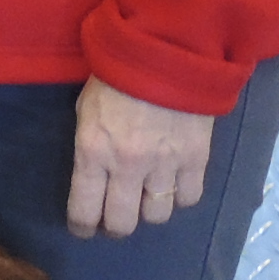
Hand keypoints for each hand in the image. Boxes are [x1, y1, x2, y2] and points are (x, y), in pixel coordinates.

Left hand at [68, 77, 214, 240]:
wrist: (167, 51)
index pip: (84, 210)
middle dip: (115, 227)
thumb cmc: (117, 75)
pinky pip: (189, 197)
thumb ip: (90, 146)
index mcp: (93, 152)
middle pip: (122, 223)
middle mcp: (128, 166)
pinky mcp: (196, 158)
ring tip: (146, 200)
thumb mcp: (86, 109)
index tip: (84, 228)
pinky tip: (172, 185)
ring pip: (157, 215)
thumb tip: (93, 174)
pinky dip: (180, 197)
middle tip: (115, 219)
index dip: (82, 226)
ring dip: (149, 212)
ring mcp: (165, 164)